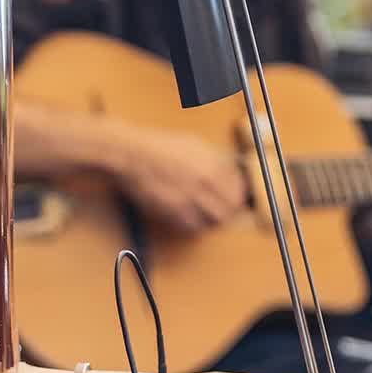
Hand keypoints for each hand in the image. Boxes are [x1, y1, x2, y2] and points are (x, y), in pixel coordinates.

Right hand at [111, 132, 248, 235]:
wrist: (132, 155)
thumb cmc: (161, 147)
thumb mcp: (196, 145)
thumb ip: (216, 160)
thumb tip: (231, 173)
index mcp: (212, 164)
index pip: (238, 189)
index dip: (239, 195)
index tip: (238, 196)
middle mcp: (203, 183)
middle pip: (230, 208)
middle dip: (231, 210)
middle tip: (228, 210)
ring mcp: (188, 198)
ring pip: (214, 221)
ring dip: (216, 220)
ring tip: (212, 215)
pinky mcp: (172, 211)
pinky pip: (193, 227)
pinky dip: (197, 225)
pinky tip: (194, 217)